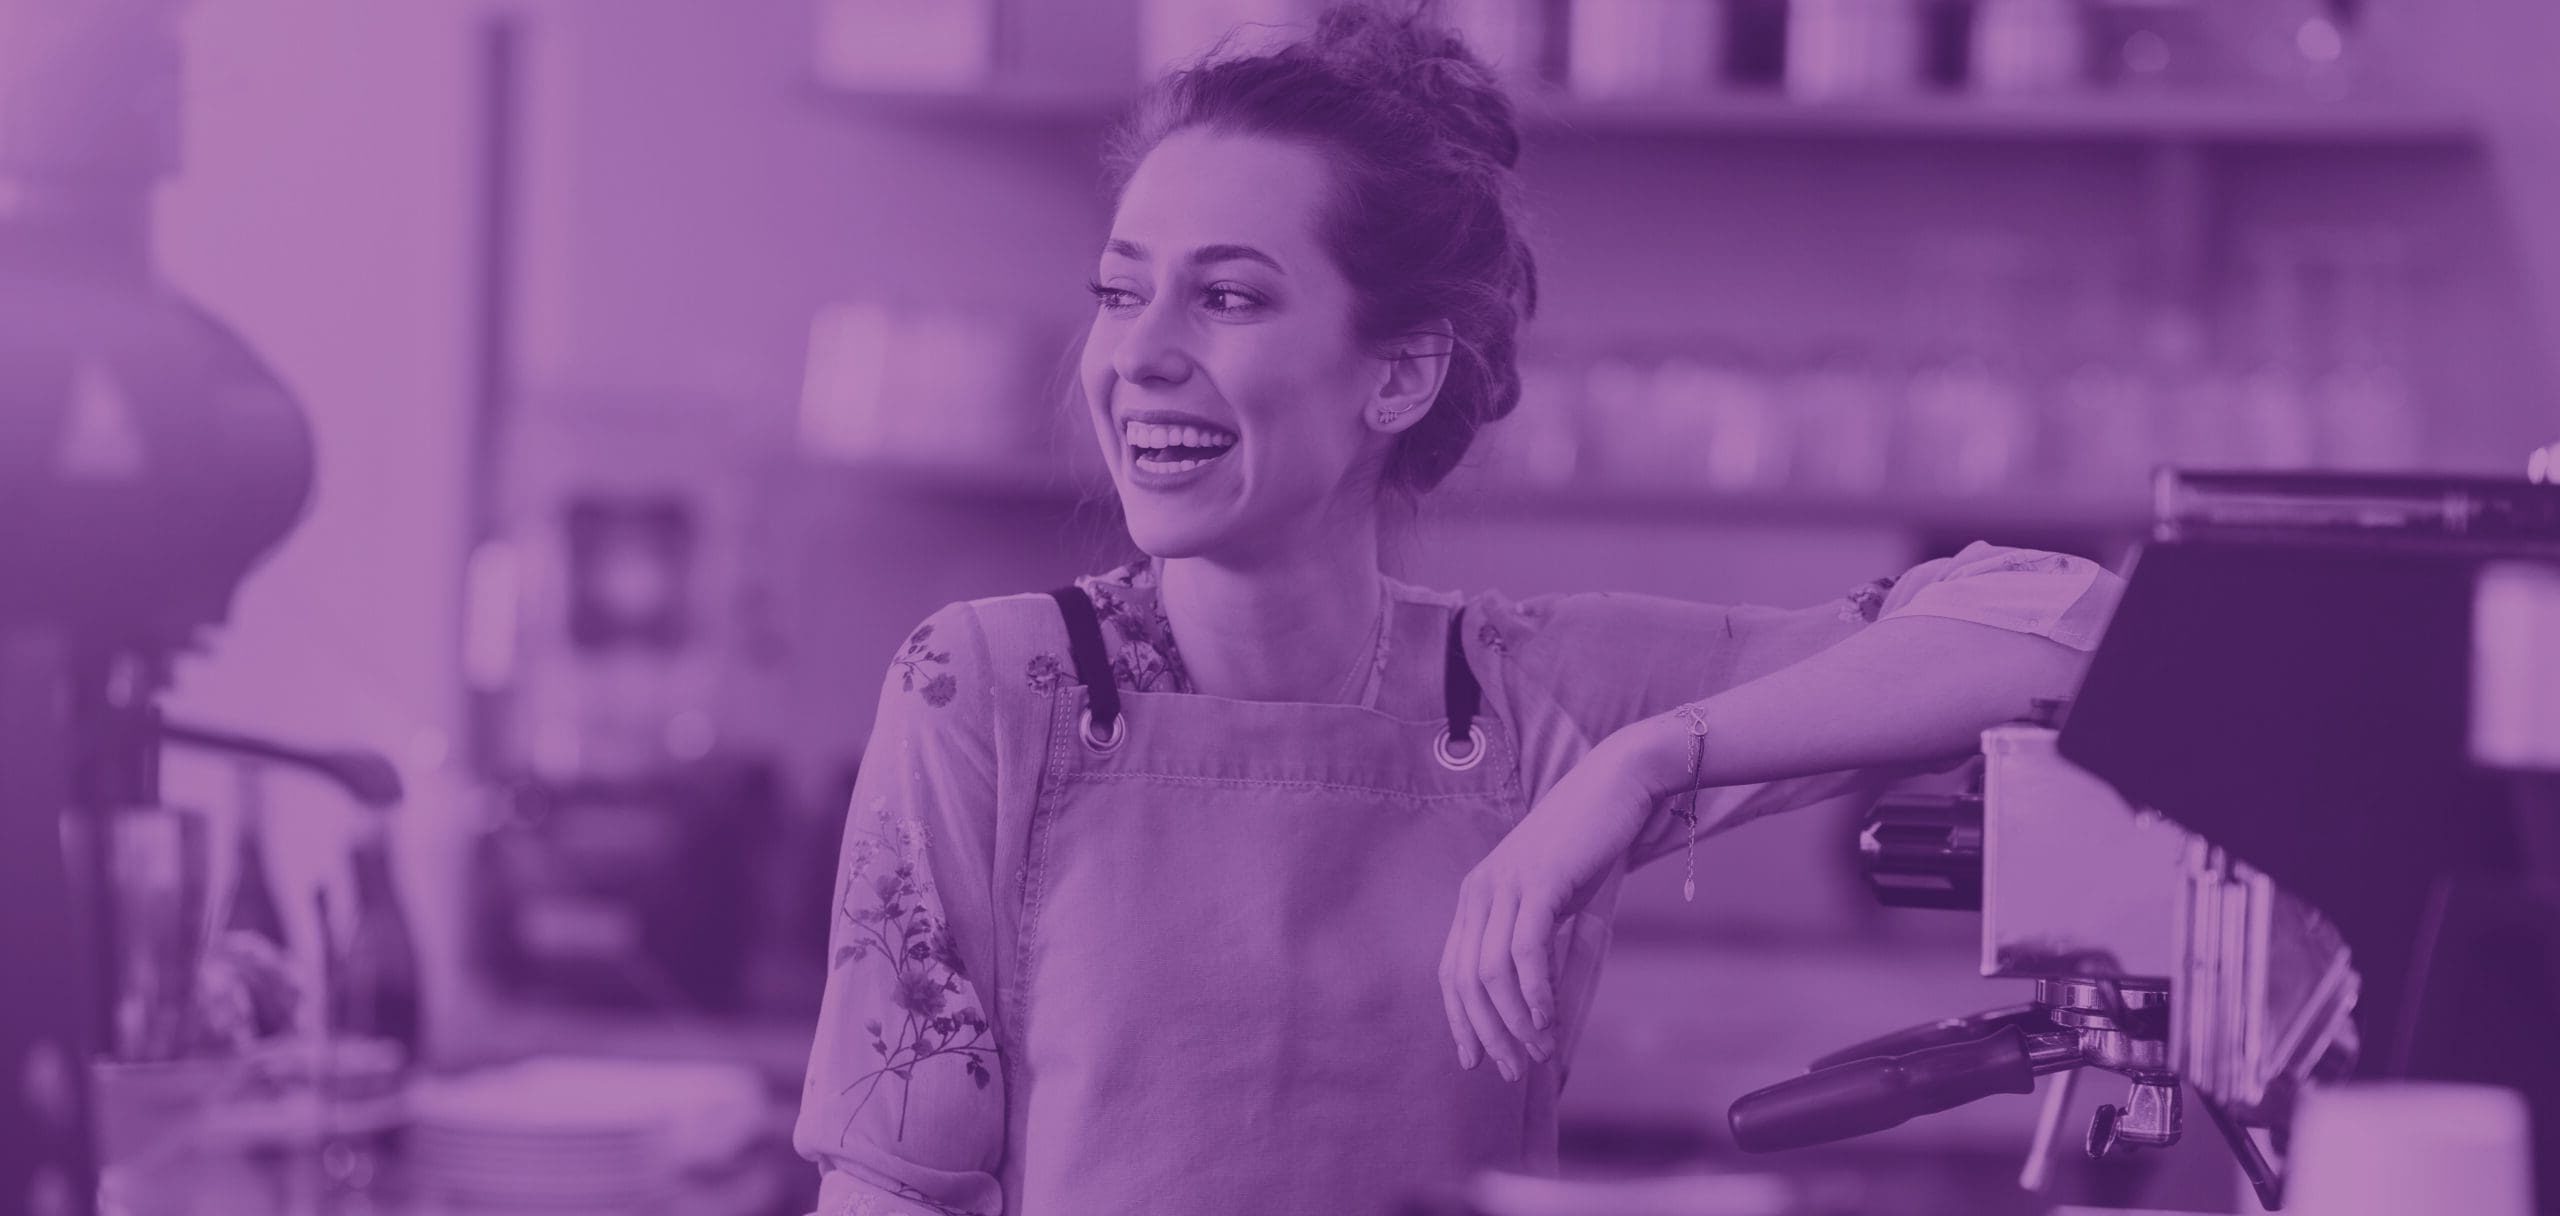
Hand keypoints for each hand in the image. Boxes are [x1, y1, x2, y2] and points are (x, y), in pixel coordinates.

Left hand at [1439, 734, 1661, 1081]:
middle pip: (1465, 980)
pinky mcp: (1540, 881)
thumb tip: (1539, 1005)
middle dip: (1487, 1034)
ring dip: (1514, 1022)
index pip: (1451, 970)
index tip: (1475, 1061)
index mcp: (1476, 894)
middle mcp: (1480, 889)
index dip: (1459, 1021)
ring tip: (1538, 1053)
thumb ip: (1542, 946)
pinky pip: (1525, 951)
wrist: (1618, 784)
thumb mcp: (1558, 901)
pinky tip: (1547, 1020)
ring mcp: (1506, 883)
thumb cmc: (1591, 845)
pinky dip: (1534, 993)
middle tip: (1514, 1072)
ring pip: (1491, 972)